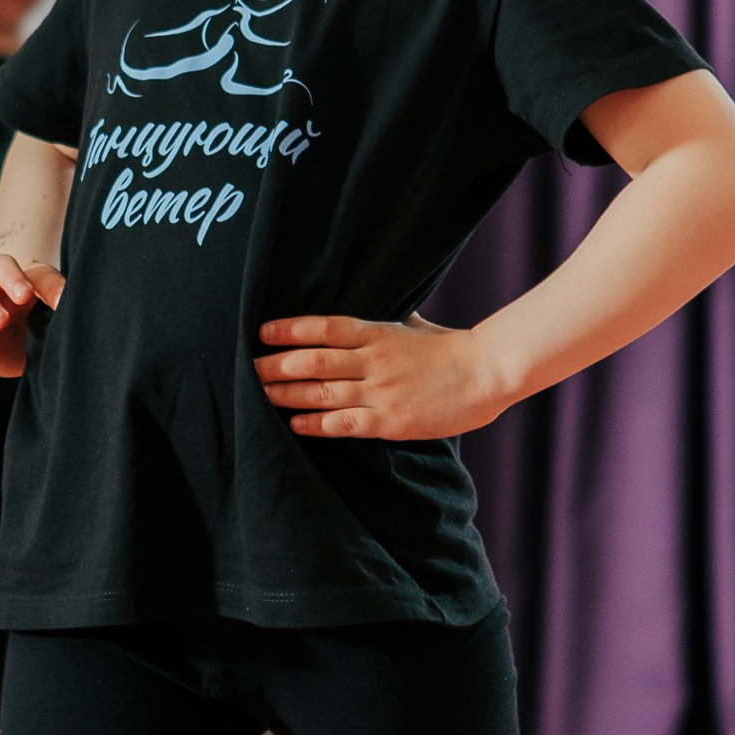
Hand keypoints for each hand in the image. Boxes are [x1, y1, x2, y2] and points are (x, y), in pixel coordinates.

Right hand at [0, 252, 65, 379]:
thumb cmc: (51, 335)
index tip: (61, 303)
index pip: (39, 273)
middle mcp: (5, 288)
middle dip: (11, 278)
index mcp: (33, 281)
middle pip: (1, 265)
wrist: (34, 361)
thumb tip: (80, 314)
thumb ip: (66, 317)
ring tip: (0, 322)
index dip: (50, 285)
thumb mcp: (61, 325)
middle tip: (24, 297)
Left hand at [253, 313, 509, 439]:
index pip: (325, 327)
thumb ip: (387, 322)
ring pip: (323, 392)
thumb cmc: (451, 349)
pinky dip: (316, 424)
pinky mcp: (391, 420)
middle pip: (314, 360)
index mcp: (379, 332)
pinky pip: (345, 423)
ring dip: (287, 395)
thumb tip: (366, 310)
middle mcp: (374, 360)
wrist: (487, 374)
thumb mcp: (416, 326)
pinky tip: (294, 425)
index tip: (262, 332)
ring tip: (258, 396)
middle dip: (276, 365)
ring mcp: (381, 391)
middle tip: (247, 369)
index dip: (290, 329)